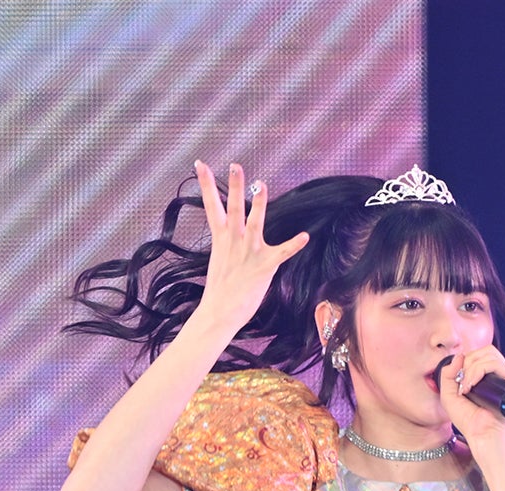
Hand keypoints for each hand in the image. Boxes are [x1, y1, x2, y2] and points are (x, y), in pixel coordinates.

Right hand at [193, 160, 308, 334]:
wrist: (220, 312)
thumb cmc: (221, 287)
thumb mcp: (219, 257)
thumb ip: (227, 241)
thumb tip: (230, 232)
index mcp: (221, 237)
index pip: (211, 205)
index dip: (205, 183)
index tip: (200, 163)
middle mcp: (234, 240)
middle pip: (233, 207)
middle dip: (234, 186)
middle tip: (236, 166)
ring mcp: (249, 252)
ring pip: (254, 222)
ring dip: (258, 203)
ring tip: (260, 184)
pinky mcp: (264, 266)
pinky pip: (282, 253)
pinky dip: (293, 245)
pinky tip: (304, 237)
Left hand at [436, 345, 504, 461]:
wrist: (482, 437)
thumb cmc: (469, 421)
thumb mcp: (449, 395)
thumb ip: (448, 374)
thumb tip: (459, 356)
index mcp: (490, 376)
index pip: (481, 354)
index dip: (467, 361)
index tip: (458, 380)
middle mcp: (501, 375)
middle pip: (486, 350)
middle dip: (468, 362)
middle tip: (461, 383)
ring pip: (489, 355)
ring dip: (470, 369)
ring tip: (465, 388)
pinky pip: (495, 364)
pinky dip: (478, 371)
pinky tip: (471, 387)